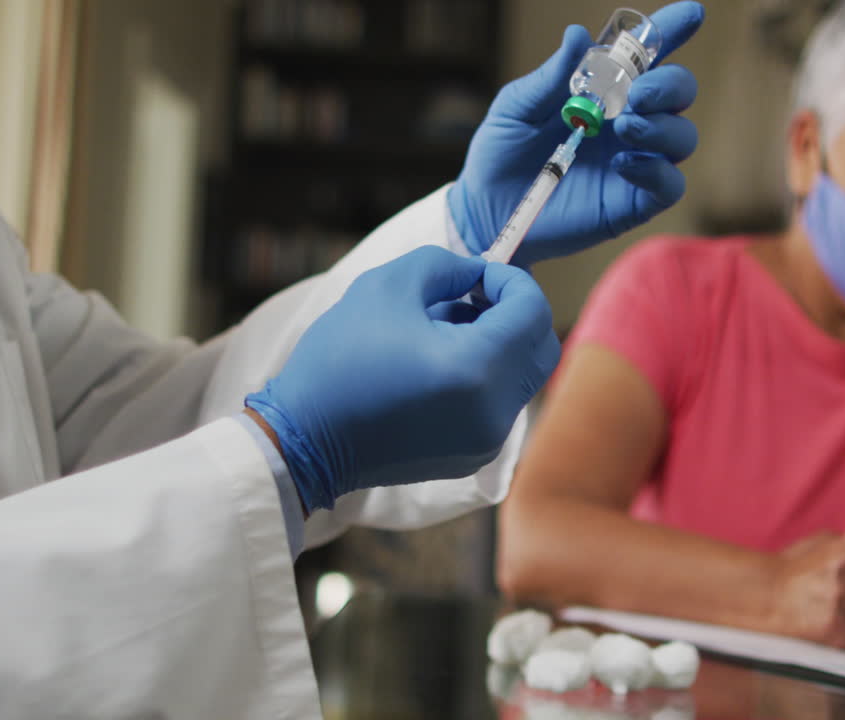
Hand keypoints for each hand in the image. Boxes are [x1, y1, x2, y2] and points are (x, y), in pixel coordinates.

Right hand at [246, 247, 560, 512]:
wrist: (303, 439)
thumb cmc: (340, 359)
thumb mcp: (388, 285)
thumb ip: (447, 266)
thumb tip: (478, 272)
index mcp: (476, 368)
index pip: (532, 311)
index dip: (510, 280)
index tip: (477, 274)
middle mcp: (493, 411)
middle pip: (541, 348)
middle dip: (514, 313)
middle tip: (471, 297)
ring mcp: (486, 440)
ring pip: (521, 376)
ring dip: (497, 344)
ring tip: (440, 330)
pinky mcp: (471, 457)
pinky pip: (498, 405)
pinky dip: (483, 376)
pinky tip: (434, 366)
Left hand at [448, 1, 703, 265]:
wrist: (488, 209)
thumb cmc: (502, 153)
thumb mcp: (517, 108)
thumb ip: (550, 77)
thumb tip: (577, 35)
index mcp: (605, 90)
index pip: (647, 56)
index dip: (672, 31)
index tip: (691, 14)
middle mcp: (629, 122)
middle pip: (679, 93)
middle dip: (669, 85)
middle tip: (638, 93)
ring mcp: (636, 162)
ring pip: (683, 137)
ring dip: (662, 127)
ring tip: (626, 128)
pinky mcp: (634, 202)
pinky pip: (670, 184)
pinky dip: (656, 170)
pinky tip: (623, 165)